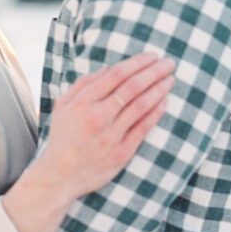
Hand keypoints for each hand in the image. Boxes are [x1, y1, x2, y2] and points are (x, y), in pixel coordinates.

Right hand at [40, 51, 173, 202]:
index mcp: (83, 102)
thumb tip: (107, 68)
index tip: (152, 56)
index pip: (116, 75)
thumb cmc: (62, 136)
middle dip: (154, 72)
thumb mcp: (62, 105)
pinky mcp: (122, 153)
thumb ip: (83, 84)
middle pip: (132, 87)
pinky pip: (143, 128)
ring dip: (159, 90)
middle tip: (169, 63)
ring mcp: (111, 136)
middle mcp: (98, 116)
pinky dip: (156, 113)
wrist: (60, 175)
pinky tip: (164, 102)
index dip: (137, 63)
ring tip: (170, 79)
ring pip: (141, 106)